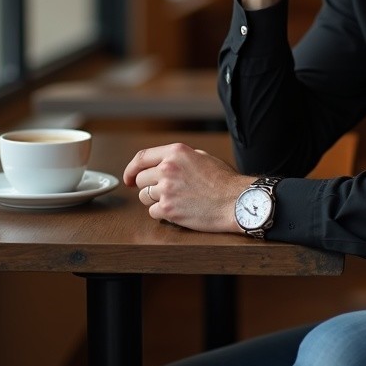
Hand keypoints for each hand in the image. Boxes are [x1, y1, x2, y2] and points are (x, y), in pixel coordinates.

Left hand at [123, 143, 251, 232]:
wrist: (236, 201)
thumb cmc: (224, 180)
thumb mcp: (202, 157)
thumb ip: (179, 158)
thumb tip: (160, 163)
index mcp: (176, 152)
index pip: (141, 158)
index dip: (130, 169)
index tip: (128, 178)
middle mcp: (168, 168)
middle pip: (140, 179)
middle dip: (148, 187)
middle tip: (163, 192)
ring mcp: (166, 190)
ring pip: (144, 197)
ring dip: (155, 200)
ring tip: (175, 201)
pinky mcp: (169, 209)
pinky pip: (153, 212)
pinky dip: (162, 213)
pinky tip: (179, 210)